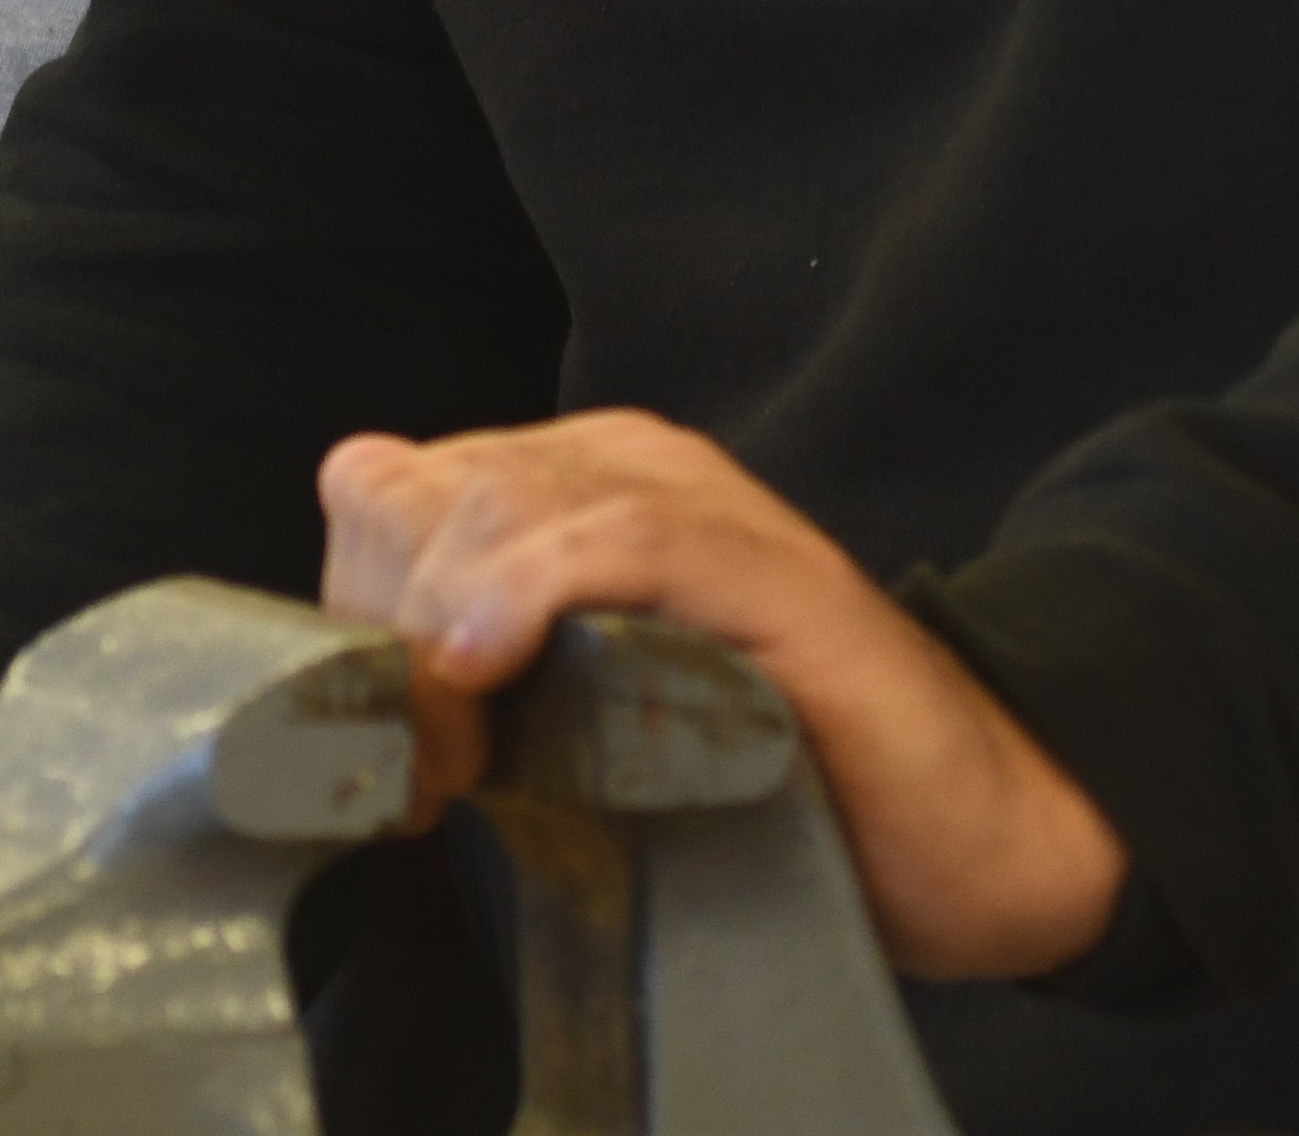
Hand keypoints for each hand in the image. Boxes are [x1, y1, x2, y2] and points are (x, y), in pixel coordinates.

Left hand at [314, 411, 1128, 983]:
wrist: (952, 830)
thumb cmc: (761, 787)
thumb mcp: (573, 723)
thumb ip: (464, 680)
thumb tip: (345, 686)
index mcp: (572, 488)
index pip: (384, 492)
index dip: (349, 613)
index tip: (375, 746)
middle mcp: (627, 469)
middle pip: (416, 492)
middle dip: (381, 632)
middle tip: (423, 770)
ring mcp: (701, 505)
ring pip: (493, 503)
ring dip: (440, 633)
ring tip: (462, 757)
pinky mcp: (765, 565)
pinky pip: (612, 532)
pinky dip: (528, 588)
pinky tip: (488, 665)